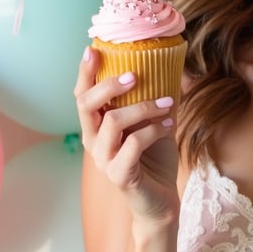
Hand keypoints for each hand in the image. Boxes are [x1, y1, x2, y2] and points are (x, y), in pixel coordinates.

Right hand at [74, 47, 179, 225]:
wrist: (161, 202)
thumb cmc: (155, 160)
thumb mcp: (152, 124)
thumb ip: (151, 100)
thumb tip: (171, 68)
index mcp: (97, 128)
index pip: (82, 95)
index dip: (85, 73)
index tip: (94, 49)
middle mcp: (94, 142)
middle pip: (85, 104)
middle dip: (108, 85)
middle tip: (134, 75)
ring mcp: (104, 160)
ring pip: (112, 121)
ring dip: (143, 107)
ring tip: (167, 103)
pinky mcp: (119, 175)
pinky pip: (133, 144)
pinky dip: (154, 130)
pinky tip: (169, 125)